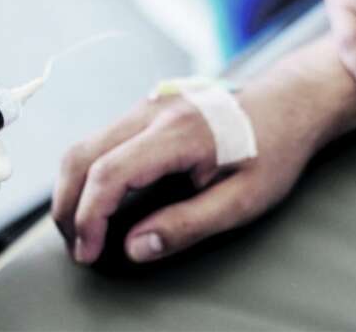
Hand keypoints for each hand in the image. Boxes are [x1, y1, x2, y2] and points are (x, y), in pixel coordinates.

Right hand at [52, 76, 325, 263]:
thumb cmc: (273, 149)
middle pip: (83, 155)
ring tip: (82, 228)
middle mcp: (153, 112)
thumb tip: (134, 247)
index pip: (110, 173)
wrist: (288, 102)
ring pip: (86, 144)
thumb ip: (188, 224)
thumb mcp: (243, 199)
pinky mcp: (147, 109)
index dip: (89, 218)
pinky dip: (88, 172)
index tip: (89, 252)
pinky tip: (99, 199)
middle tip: (76, 246)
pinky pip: (101, 139)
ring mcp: (147, 106)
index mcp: (178, 133)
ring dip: (73, 188)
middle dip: (67, 206)